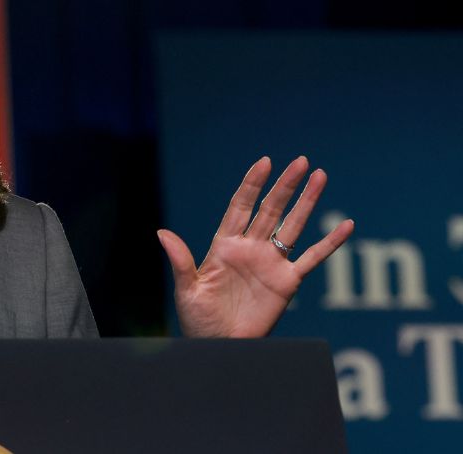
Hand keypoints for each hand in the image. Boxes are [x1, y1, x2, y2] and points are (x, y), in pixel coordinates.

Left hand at [157, 156, 353, 337]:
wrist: (220, 346)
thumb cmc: (198, 320)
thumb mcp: (187, 289)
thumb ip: (180, 260)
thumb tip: (161, 232)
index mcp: (224, 246)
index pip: (240, 207)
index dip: (252, 184)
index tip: (264, 162)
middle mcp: (250, 248)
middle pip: (270, 210)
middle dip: (285, 186)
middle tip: (300, 161)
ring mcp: (271, 263)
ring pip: (293, 226)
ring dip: (306, 202)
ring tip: (320, 176)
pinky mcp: (288, 282)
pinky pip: (313, 258)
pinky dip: (330, 243)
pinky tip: (346, 225)